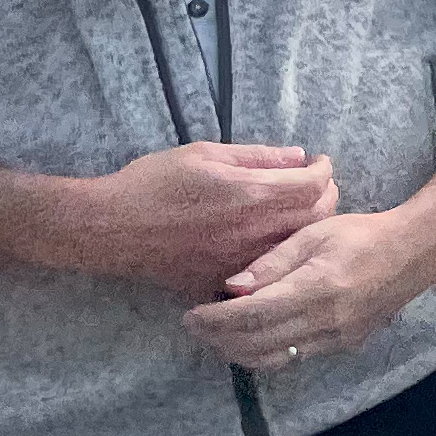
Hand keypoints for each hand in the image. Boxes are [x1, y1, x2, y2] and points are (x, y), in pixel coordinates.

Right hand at [84, 143, 339, 300]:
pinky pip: (268, 269)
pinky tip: (270, 238)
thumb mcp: (204, 154)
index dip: (324, 171)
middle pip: (316, 217)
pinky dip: (279, 251)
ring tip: (298, 209)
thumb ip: (257, 156)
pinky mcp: (225, 281)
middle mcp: (254, 231)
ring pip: (297, 246)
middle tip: (318, 184)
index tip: (320, 163)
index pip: (313, 185)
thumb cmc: (151, 183)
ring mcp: (242, 261)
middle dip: (326, 195)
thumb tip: (298, 157)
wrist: (108, 229)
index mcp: (251, 194)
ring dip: (307, 225)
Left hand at [181, 205, 435, 365]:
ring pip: (272, 360)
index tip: (191, 314)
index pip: (253, 314)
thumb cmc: (361, 234)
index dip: (215, 319)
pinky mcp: (342, 346)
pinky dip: (263, 353)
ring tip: (217, 335)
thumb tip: (232, 286)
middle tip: (195, 325)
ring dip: (237, 352)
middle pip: (257, 344)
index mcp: (317, 286)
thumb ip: (273, 261)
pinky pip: (293, 358)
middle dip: (218, 338)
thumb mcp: (315, 233)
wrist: (413, 252)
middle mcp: (326, 320)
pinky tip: (250, 337)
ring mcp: (336, 338)